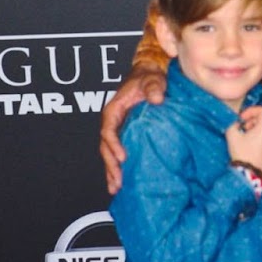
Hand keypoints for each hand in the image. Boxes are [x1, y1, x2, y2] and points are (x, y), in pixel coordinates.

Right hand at [100, 70, 166, 193]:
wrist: (150, 73)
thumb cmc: (149, 76)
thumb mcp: (152, 79)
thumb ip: (154, 87)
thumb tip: (156, 98)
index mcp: (115, 109)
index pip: (109, 129)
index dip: (113, 144)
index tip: (122, 157)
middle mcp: (113, 121)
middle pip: (106, 147)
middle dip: (110, 165)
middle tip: (118, 182)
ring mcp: (118, 130)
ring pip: (109, 153)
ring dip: (111, 171)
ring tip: (116, 189)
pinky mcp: (125, 135)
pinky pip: (118, 153)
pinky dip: (118, 168)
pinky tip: (122, 183)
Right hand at [226, 105, 261, 172]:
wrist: (249, 173)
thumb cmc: (242, 154)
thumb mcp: (232, 135)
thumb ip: (233, 124)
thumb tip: (236, 124)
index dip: (251, 110)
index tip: (242, 118)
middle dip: (254, 120)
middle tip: (244, 127)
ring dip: (258, 130)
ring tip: (247, 137)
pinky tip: (253, 146)